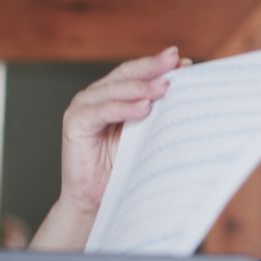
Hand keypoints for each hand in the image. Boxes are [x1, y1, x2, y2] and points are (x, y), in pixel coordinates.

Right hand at [58, 46, 188, 216]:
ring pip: (116, 89)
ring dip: (142, 87)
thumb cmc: (119, 170)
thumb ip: (155, 114)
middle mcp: (96, 95)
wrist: (95, 200)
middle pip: (127, 74)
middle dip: (153, 67)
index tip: (185, 63)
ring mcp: (83, 106)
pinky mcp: (75, 122)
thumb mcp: (143, 135)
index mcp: (112, 95)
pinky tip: (144, 107)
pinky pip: (103, 111)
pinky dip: (124, 108)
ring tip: (165, 86)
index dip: (159, 66)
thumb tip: (185, 96)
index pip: (137, 74)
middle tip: (175, 61)